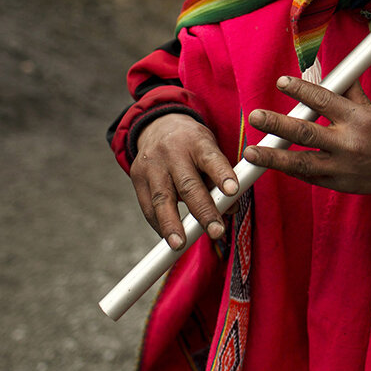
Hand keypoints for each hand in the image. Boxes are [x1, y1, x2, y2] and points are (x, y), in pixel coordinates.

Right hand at [130, 113, 238, 249]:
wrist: (158, 126)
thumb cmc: (193, 145)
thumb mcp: (210, 150)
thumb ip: (220, 178)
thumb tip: (230, 209)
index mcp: (197, 141)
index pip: (211, 158)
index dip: (221, 174)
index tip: (232, 191)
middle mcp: (173, 152)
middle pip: (187, 184)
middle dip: (203, 211)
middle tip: (217, 231)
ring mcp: (152, 165)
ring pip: (163, 198)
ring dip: (172, 225)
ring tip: (180, 244)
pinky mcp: (137, 177)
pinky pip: (148, 206)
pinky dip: (159, 225)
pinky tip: (170, 238)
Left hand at [243, 76, 370, 202]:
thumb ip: (351, 94)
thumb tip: (332, 73)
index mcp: (360, 119)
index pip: (324, 101)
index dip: (301, 89)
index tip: (282, 82)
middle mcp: (350, 144)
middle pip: (306, 133)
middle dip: (278, 124)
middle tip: (256, 116)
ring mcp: (343, 169)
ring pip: (301, 162)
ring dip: (273, 157)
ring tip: (251, 152)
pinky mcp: (340, 185)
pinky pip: (309, 176)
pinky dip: (291, 169)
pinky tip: (272, 163)